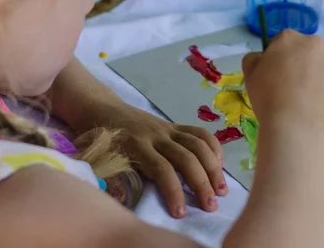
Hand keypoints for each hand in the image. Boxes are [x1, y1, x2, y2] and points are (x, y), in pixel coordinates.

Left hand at [88, 102, 226, 217]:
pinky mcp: (174, 125)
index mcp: (136, 146)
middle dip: (201, 184)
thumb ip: (121, 176)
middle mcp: (155, 136)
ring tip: (221, 189)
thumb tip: (135, 202)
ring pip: (197, 145)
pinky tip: (219, 164)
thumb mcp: (105, 159)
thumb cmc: (102, 141)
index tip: (180, 213)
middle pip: (186, 159)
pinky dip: (213, 147)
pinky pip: (199, 133)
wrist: (102, 109)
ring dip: (213, 168)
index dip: (174, 192)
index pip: (161, 170)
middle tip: (211, 206)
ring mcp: (167, 129)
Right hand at [242, 30, 323, 130]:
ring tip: (307, 102)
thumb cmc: (269, 97)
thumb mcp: (249, 75)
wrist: (297, 125)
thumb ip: (254, 59)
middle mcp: (316, 44)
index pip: (283, 42)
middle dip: (301, 65)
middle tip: (292, 89)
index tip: (275, 76)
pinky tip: (319, 109)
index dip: (278, 59)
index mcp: (290, 38)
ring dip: (318, 78)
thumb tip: (263, 57)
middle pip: (307, 52)